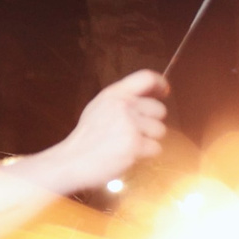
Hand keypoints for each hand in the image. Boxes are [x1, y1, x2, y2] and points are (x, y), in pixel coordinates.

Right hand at [32, 70, 167, 194]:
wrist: (73, 160)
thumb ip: (123, 100)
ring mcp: (130, 124)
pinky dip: (146, 154)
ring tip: (128, 143)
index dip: (160, 84)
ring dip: (149, 139)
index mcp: (114, 94)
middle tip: (135, 131)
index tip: (165, 91)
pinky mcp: (135, 144)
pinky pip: (156, 148)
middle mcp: (123, 105)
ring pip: (160, 130)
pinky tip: (128, 153)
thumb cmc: (89, 137)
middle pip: (159, 109)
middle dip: (152, 122)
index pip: (146, 78)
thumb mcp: (100, 107)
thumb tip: (151, 94)